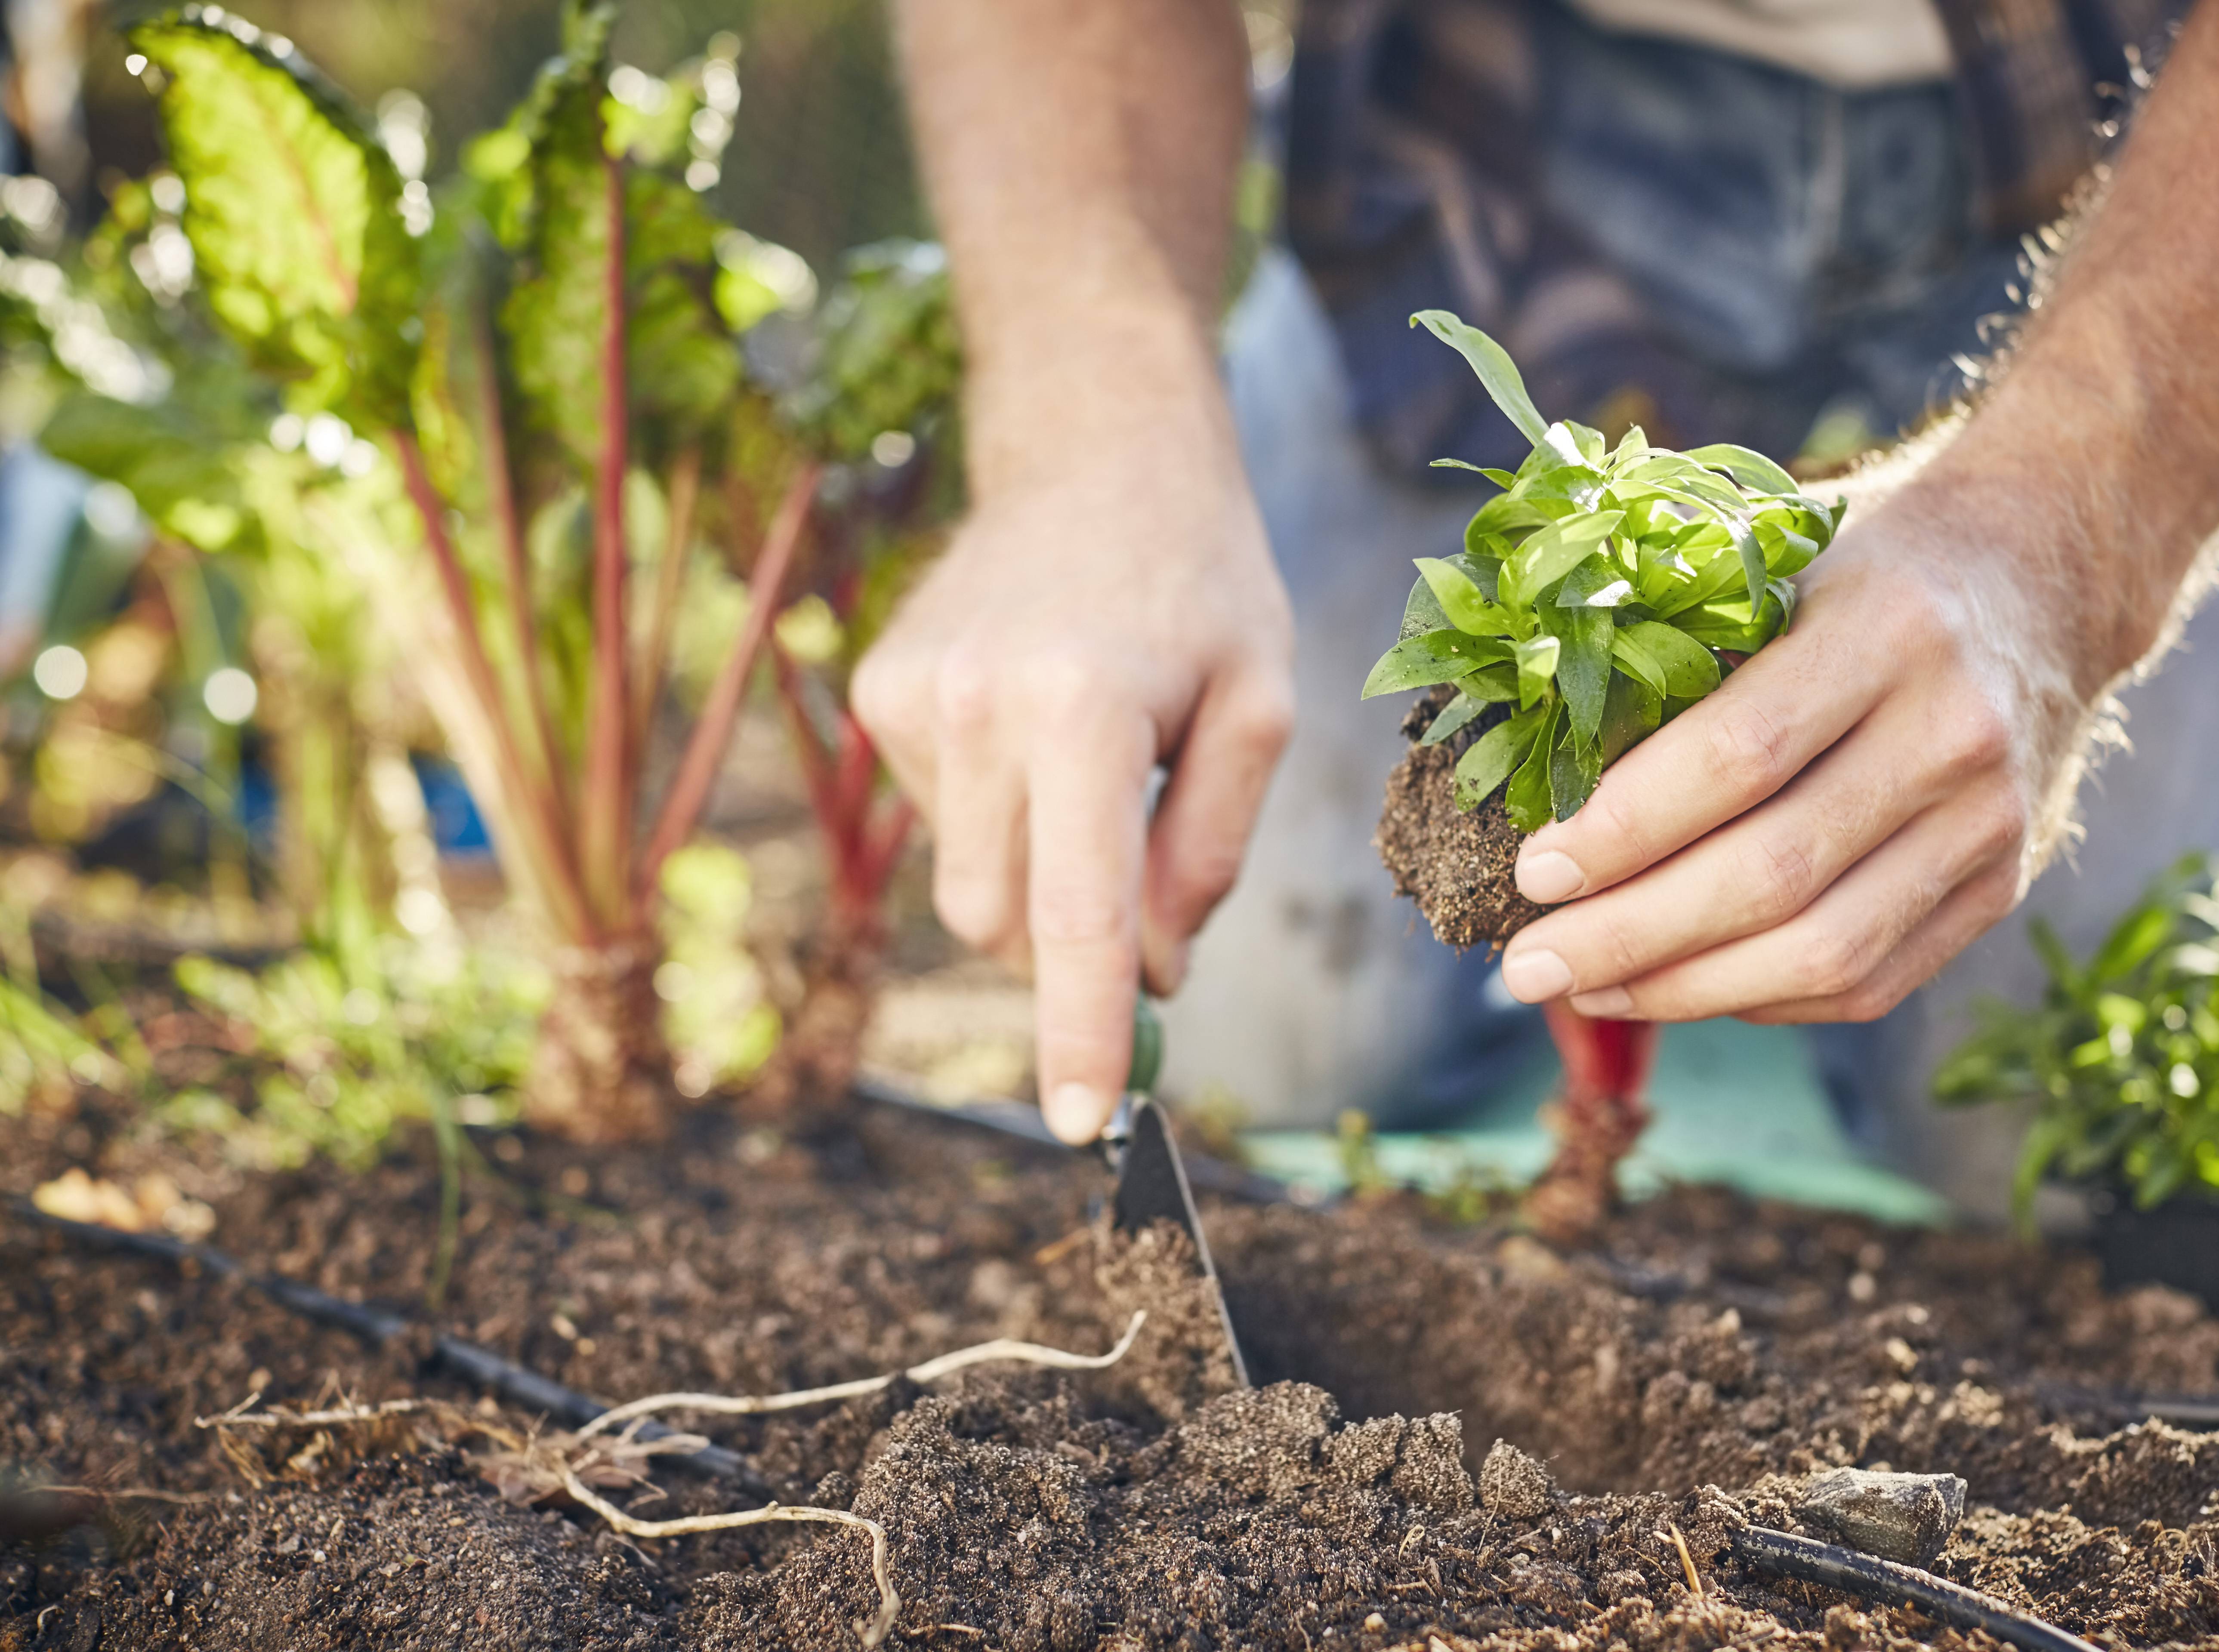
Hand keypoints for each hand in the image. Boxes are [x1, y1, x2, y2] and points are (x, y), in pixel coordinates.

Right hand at [852, 388, 1292, 1141]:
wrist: (1099, 453)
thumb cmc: (1200, 583)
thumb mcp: (1260, 710)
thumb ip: (1207, 857)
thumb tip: (1152, 977)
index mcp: (1081, 708)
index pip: (1076, 914)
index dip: (1081, 1030)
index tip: (1084, 1124)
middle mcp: (975, 704)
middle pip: (1009, 921)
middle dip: (1073, 940)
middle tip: (1144, 862)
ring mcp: (910, 696)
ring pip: (971, 882)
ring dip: (1038, 865)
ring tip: (1093, 751)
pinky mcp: (877, 689)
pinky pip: (940, 820)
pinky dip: (998, 808)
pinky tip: (1036, 720)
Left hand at [1493, 475, 2099, 1022]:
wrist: (2048, 574)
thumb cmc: (1866, 566)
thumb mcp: (1780, 562)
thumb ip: (1677, 647)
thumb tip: (1529, 764)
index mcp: (1888, 629)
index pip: (1737, 757)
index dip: (1624, 828)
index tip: (1531, 869)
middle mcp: (1952, 733)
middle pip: (1774, 875)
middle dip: (1631, 935)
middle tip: (1526, 963)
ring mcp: (1988, 822)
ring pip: (1822, 952)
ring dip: (1684, 989)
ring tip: (1583, 988)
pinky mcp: (2001, 887)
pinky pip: (1869, 981)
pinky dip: (1759, 1000)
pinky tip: (1676, 990)